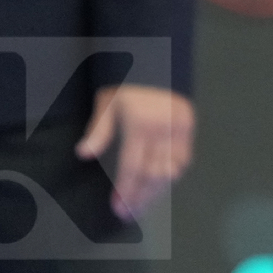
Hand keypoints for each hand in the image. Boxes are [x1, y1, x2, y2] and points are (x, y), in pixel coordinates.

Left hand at [77, 85, 196, 220]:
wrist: (157, 57)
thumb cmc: (127, 81)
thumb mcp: (107, 101)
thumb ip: (99, 130)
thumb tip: (83, 154)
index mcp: (141, 126)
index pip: (133, 168)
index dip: (126, 191)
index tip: (118, 209)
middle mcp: (163, 131)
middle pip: (154, 175)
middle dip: (142, 198)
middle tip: (130, 215)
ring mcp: (180, 129)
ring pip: (173, 171)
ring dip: (158, 189)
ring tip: (144, 202)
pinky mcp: (189, 126)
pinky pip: (184, 158)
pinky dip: (172, 173)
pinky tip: (160, 183)